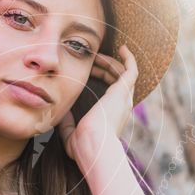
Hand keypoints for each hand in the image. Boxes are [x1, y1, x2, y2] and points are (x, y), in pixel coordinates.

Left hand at [57, 44, 137, 165]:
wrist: (93, 146)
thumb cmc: (83, 146)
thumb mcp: (70, 134)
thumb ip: (68, 123)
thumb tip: (62, 112)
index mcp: (112, 116)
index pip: (111, 92)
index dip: (101, 78)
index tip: (89, 70)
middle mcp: (122, 106)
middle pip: (118, 80)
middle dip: (105, 67)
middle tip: (92, 59)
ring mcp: (124, 98)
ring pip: (123, 73)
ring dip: (111, 62)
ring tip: (98, 54)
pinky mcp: (123, 91)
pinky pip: (131, 70)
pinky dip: (129, 58)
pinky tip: (122, 47)